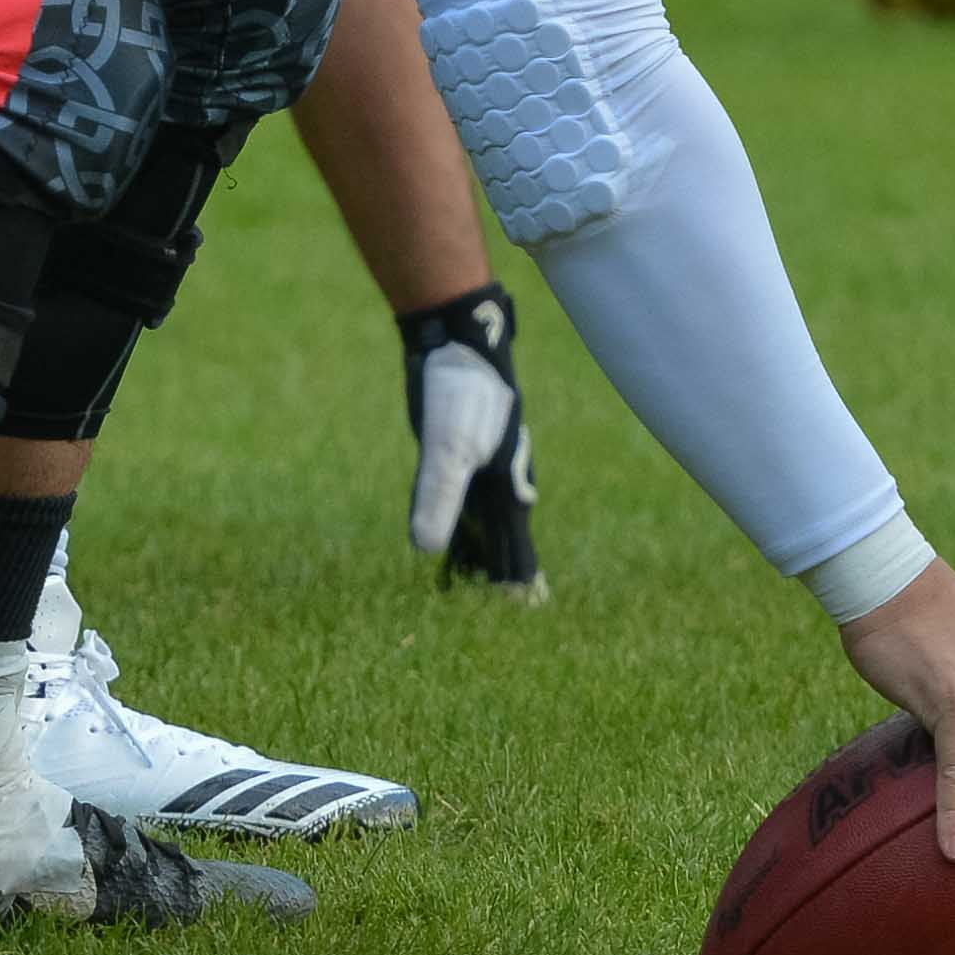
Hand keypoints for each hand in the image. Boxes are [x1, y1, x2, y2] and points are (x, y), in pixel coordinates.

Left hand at [400, 285, 542, 591]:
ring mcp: (482, 469)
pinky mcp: (459, 456)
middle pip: (505, 539)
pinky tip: (449, 540)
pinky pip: (464, 503)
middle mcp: (500, 482)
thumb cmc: (460, 392)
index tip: (529, 614)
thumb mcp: (447, 448)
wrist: (456, 340)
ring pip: (485, 524)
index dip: (519, 581)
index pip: (515, 547)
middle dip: (508, 574)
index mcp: (507, 486)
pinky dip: (460, 528)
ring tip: (480, 588)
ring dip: (484, 554)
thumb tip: (425, 550)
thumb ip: (437, 497)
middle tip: (515, 612)